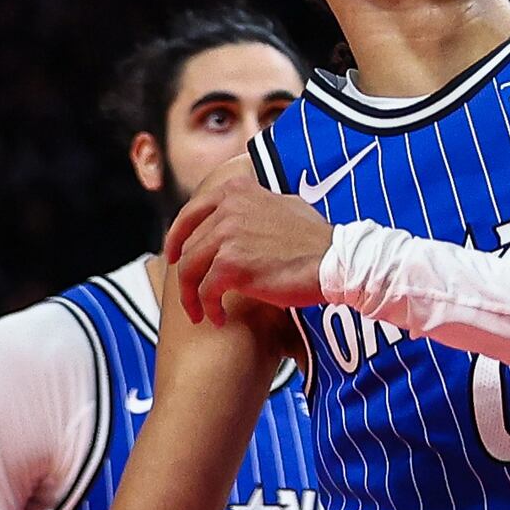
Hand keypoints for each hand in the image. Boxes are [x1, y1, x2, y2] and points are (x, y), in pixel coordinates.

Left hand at [164, 163, 332, 323]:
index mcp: (237, 191)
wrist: (335, 261)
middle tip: (190, 294)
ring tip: (201, 312)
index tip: (174, 256)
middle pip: (188, 245)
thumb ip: (255, 205)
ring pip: (189, 269)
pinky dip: (209, 307)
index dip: (177, 237)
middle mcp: (228, 208)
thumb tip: (241, 211)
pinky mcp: (231, 264)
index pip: (191, 213)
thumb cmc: (316, 239)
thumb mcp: (283, 205)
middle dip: (185, 274)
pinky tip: (219, 318)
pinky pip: (205, 290)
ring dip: (191, 296)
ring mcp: (227, 235)